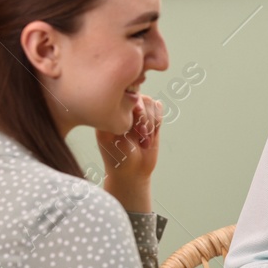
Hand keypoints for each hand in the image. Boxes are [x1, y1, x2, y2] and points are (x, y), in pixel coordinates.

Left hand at [98, 95, 162, 212]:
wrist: (132, 172)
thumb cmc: (117, 157)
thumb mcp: (108, 137)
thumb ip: (116, 116)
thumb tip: (133, 98)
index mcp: (109, 110)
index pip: (125, 94)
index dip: (133, 106)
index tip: (133, 126)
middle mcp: (124, 109)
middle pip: (141, 98)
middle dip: (144, 118)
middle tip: (140, 136)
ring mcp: (138, 114)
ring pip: (151, 103)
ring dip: (150, 124)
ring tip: (144, 140)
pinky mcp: (151, 120)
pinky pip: (159, 109)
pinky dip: (157, 123)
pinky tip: (149, 137)